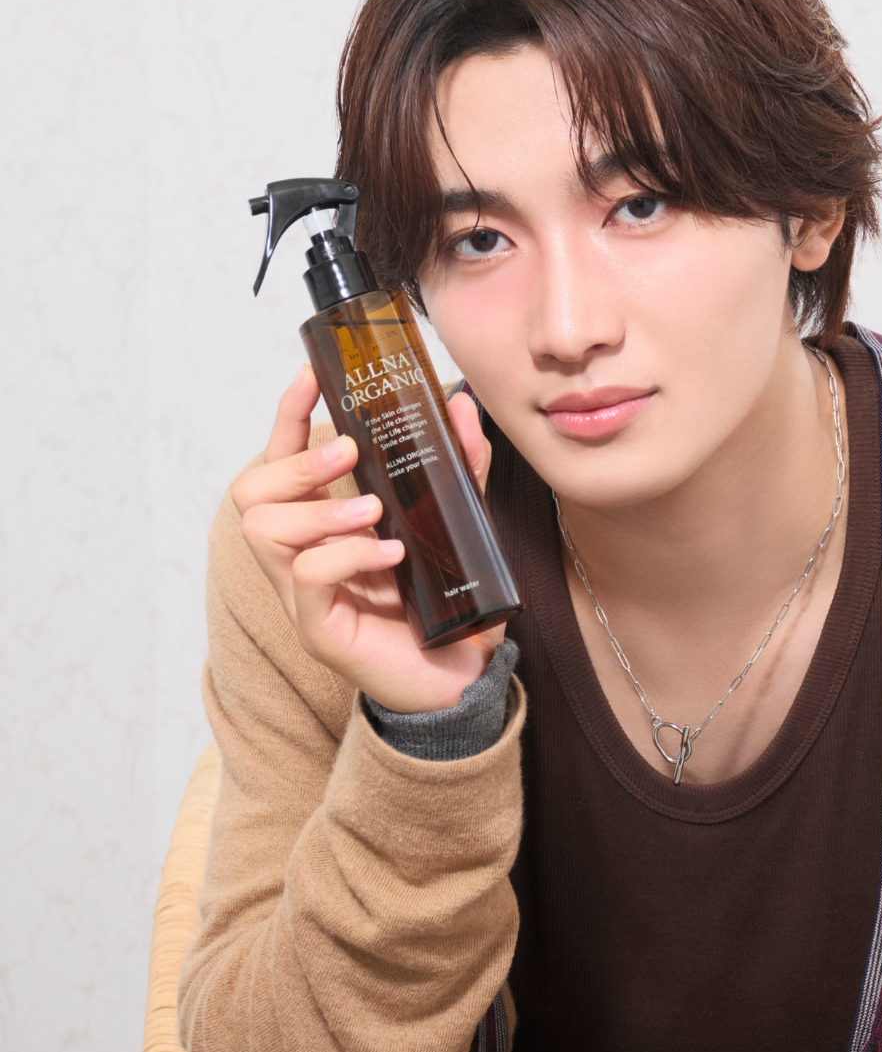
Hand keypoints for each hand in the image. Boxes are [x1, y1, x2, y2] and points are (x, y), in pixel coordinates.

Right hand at [230, 364, 505, 712]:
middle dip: (296, 462)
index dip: (287, 417)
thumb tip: (459, 407)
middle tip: (349, 455)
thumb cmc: (445, 602)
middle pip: (250, 493)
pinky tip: (390, 554)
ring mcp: (305, 595)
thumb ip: (460, 469)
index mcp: (324, 525)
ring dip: (319, 509)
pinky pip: (309, 579)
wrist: (462, 675)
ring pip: (264, 530)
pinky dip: (348, 555)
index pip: (282, 462)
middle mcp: (302, 556)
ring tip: (374, 513)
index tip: (309, 375)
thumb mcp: (459, 523)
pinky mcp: (321, 631)